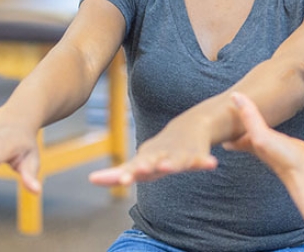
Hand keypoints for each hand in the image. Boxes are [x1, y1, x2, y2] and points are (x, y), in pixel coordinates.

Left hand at [89, 118, 217, 185]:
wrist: (191, 125)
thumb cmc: (160, 150)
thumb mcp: (141, 161)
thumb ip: (118, 173)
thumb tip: (92, 179)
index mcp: (146, 159)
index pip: (128, 168)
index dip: (115, 174)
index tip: (94, 179)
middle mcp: (160, 156)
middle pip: (149, 163)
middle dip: (141, 168)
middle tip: (131, 174)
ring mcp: (178, 154)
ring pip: (174, 161)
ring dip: (170, 164)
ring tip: (165, 168)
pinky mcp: (197, 154)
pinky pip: (201, 160)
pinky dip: (205, 162)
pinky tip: (211, 164)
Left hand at [224, 92, 303, 227]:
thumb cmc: (284, 160)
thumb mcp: (261, 137)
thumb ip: (249, 117)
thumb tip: (235, 97)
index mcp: (248, 143)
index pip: (229, 134)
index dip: (222, 123)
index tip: (214, 112)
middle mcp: (258, 144)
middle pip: (240, 131)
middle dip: (234, 120)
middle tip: (227, 106)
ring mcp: (271, 144)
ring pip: (255, 129)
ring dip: (249, 119)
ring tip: (245, 107)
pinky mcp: (285, 143)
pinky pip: (271, 129)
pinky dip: (267, 121)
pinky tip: (271, 117)